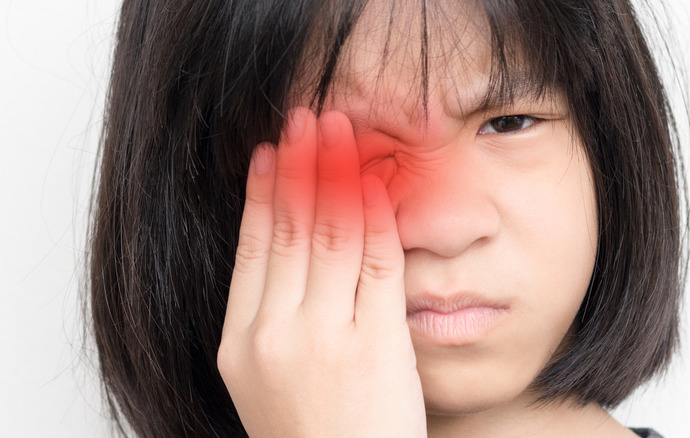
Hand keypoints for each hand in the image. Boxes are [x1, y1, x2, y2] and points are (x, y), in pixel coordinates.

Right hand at [218, 108, 426, 436]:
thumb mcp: (272, 382)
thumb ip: (276, 319)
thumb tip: (290, 251)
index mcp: (240, 346)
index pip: (253, 250)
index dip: (264, 195)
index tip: (272, 153)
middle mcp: (275, 336)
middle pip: (290, 231)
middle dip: (301, 167)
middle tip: (309, 120)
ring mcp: (325, 338)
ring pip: (331, 237)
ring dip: (338, 175)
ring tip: (342, 133)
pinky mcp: (374, 344)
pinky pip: (375, 263)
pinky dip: (376, 217)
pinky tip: (375, 182)